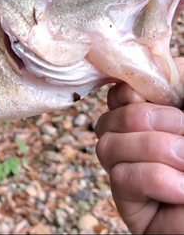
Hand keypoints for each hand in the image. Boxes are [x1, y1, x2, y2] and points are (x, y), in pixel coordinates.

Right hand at [94, 57, 183, 232]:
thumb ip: (182, 85)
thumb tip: (147, 80)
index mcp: (159, 118)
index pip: (120, 95)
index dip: (128, 90)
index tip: (151, 93)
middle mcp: (140, 142)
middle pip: (108, 118)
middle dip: (149, 120)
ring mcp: (132, 172)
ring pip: (107, 145)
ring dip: (154, 149)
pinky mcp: (130, 203)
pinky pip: (123, 177)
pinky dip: (156, 179)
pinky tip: (181, 191)